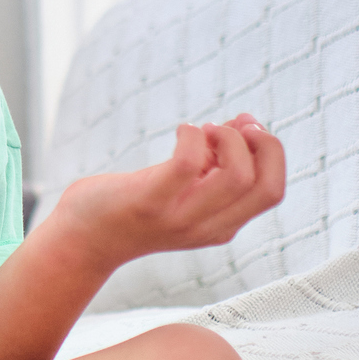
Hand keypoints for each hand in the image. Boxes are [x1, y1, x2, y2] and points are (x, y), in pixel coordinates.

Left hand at [50, 114, 285, 269]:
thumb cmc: (135, 205)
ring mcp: (181, 218)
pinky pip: (187, 164)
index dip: (272, 153)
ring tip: (203, 130)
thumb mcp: (185, 186)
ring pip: (237, 176)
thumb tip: (246, 121)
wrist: (85, 238)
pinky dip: (191, 135)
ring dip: (227, 138)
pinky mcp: (150, 202)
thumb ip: (216, 160)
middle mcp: (209, 227)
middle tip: (232, 126)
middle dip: (263, 143)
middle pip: (268, 187)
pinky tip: (181, 130)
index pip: (274, 191)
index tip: (246, 130)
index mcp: (223, 224)